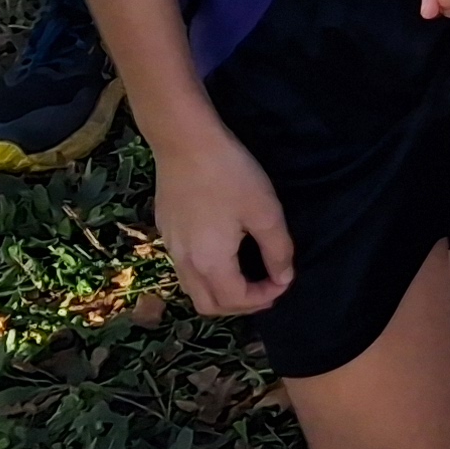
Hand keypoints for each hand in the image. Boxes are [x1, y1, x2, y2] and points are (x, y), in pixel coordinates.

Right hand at [153, 121, 296, 314]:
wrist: (185, 143)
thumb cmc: (230, 176)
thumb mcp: (265, 211)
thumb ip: (277, 249)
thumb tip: (283, 277)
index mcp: (211, 263)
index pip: (237, 300)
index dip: (264, 298)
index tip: (284, 281)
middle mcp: (185, 263)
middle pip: (210, 305)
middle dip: (241, 305)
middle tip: (266, 289)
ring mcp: (171, 248)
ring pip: (193, 289)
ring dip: (221, 293)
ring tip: (246, 278)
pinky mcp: (165, 231)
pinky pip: (184, 269)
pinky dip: (206, 276)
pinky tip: (222, 254)